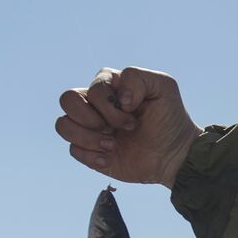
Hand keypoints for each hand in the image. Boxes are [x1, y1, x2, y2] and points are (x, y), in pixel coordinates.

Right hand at [55, 66, 203, 186]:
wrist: (175, 155)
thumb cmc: (170, 119)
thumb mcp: (164, 87)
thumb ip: (137, 78)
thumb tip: (118, 98)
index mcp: (110, 86)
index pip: (93, 88)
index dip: (109, 106)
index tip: (134, 117)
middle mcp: (96, 105)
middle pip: (67, 100)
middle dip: (89, 117)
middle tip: (112, 129)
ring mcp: (91, 128)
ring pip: (63, 125)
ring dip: (87, 137)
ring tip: (111, 145)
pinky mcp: (90, 151)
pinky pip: (73, 150)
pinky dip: (91, 156)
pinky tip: (109, 159)